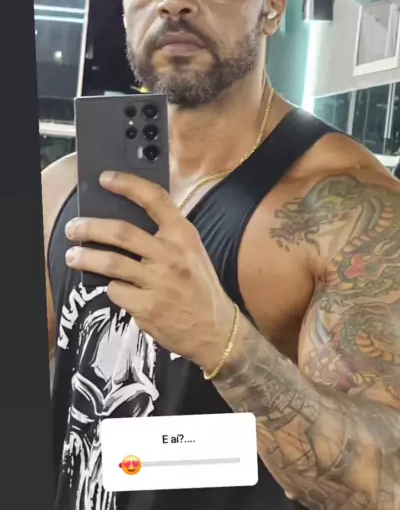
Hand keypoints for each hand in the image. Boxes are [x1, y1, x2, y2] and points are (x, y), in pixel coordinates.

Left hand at [64, 171, 235, 371]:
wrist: (215, 330)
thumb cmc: (199, 288)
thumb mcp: (192, 253)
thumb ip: (165, 236)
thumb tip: (123, 225)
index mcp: (184, 236)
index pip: (155, 199)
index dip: (128, 184)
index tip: (106, 178)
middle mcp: (172, 255)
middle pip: (121, 232)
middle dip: (90, 227)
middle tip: (74, 228)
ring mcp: (159, 282)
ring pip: (110, 263)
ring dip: (85, 258)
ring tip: (73, 257)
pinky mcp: (148, 307)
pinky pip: (116, 291)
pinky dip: (110, 289)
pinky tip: (114, 289)